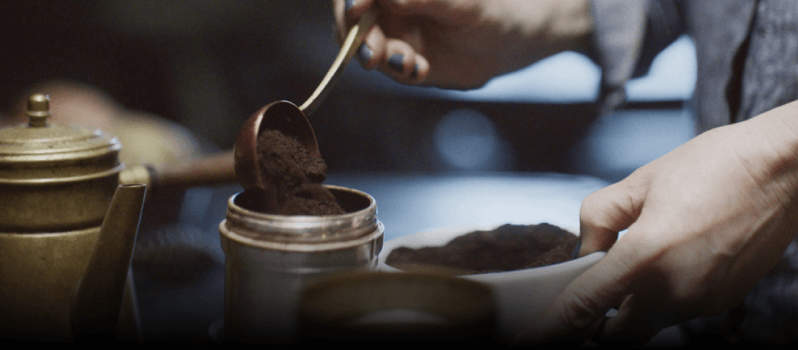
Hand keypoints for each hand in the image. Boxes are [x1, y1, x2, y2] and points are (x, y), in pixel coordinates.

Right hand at [332, 0, 591, 88]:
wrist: (510, 42)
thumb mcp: (461, 4)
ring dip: (381, 57)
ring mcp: (392, 31)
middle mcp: (388, 4)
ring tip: (410, 65)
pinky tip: (420, 70)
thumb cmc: (491, 11)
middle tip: (373, 54)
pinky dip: (399, 70)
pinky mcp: (400, 58)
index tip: (355, 11)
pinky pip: (387, 66)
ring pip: (364, 44)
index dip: (350, 0)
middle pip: (351, 16)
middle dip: (358, 35)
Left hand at [516, 100, 797, 345]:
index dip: (558, 323)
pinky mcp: (722, 300)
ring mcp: (702, 299)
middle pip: (618, 333)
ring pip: (649, 324)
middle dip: (596, 323)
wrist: (785, 169)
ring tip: (630, 269)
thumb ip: (599, 220)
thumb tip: (586, 251)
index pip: (587, 306)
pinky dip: (660, 299)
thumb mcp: (641, 181)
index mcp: (648, 256)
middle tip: (587, 296)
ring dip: (630, 309)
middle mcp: (676, 289)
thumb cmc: (716, 166)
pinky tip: (666, 264)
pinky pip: (678, 312)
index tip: (539, 333)